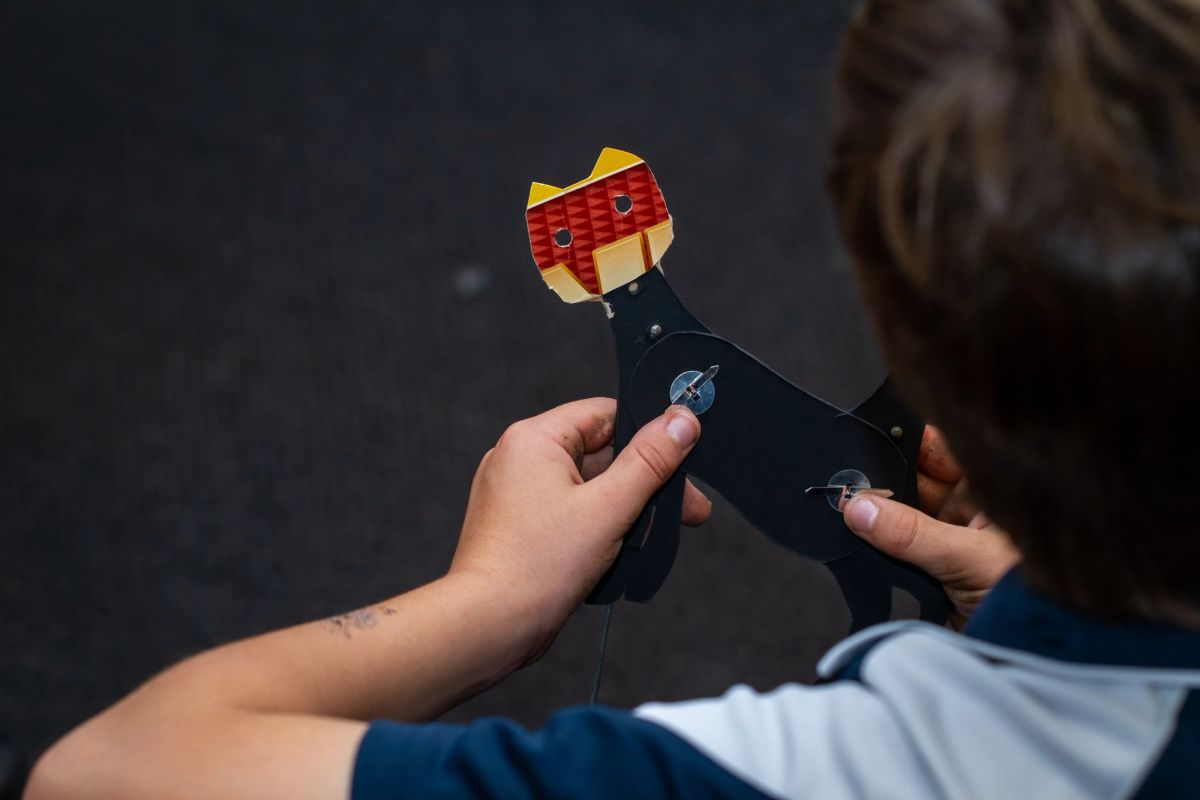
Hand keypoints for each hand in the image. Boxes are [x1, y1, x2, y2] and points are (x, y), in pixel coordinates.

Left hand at [450, 398, 706, 644]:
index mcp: (534, 438)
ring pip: (588, 486)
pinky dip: (599, 526)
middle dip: (645, 482)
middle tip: (688, 510)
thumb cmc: (538, 566)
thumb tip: (682, 418)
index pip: (606, 415)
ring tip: (651, 538)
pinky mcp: (519, 524)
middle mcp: (519, 457)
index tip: (684, 458)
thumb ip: (650, 461)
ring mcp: (516, 492)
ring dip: (625, 509)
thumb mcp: (609, 507)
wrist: (488, 625)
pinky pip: (570, 511)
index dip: (648, 435)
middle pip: (601, 452)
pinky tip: (622, 552)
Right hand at [842, 426, 1018, 626]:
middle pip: (911, 483)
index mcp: (989, 493)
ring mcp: (945, 546)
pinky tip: (854, 542)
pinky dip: (872, 551)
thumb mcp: (970, 559)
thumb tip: (859, 507)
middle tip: (851, 481)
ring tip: (849, 513)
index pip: (940, 451)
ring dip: (875, 519)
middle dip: (881, 481)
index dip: (907, 441)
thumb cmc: (1036, 602)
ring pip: (897, 519)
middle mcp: (966, 514)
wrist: (1031, 658)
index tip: (869, 438)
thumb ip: (911, 533)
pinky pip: (891, 555)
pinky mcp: (927, 578)